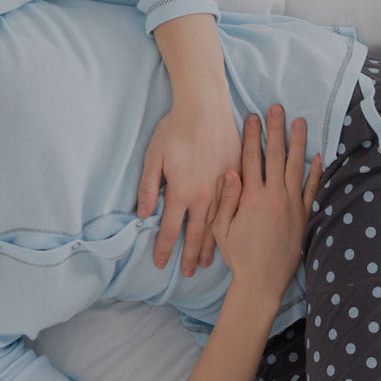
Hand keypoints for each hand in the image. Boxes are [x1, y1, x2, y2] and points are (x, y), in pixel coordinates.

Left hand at [137, 98, 240, 276]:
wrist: (205, 106)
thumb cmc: (176, 128)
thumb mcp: (154, 156)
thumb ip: (148, 187)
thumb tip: (143, 213)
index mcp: (181, 192)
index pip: (169, 229)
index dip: (164, 248)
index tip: (161, 264)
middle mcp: (203, 195)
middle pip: (196, 234)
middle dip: (190, 255)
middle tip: (188, 273)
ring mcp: (223, 187)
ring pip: (217, 224)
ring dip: (211, 245)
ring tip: (208, 262)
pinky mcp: (237, 177)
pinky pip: (234, 208)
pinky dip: (230, 224)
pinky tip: (231, 233)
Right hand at [210, 105, 322, 297]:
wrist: (262, 281)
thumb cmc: (239, 256)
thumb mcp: (221, 229)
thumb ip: (226, 199)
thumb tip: (230, 171)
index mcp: (251, 198)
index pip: (251, 159)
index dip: (250, 136)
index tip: (251, 116)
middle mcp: (274, 197)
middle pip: (276, 156)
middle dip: (276, 130)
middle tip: (277, 108)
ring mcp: (291, 206)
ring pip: (296, 167)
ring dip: (298, 143)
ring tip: (301, 122)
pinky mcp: (304, 217)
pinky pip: (312, 190)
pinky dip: (316, 173)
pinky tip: (318, 157)